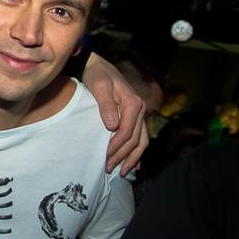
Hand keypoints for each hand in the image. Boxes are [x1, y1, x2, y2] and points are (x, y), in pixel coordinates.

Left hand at [82, 52, 148, 175]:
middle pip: (136, 140)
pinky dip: (137, 152)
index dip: (117, 147)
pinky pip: (140, 137)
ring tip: (121, 172)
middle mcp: (141, 110)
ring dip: (132, 158)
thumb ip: (106, 106)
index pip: (127, 132)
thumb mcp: (99, 86)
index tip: (105, 157)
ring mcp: (140, 114)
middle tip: (109, 169)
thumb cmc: (97, 75)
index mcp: (133, 103)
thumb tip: (113, 126)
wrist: (98, 66)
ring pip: (141, 141)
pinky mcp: (135, 117)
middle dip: (123, 157)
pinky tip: (134, 165)